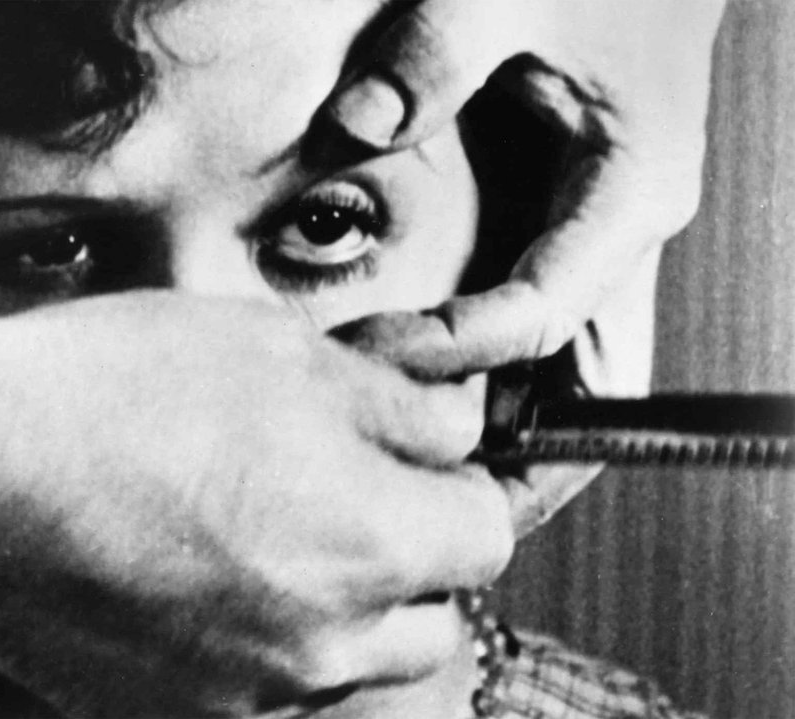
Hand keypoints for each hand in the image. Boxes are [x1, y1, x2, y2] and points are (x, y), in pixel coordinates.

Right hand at [0, 292, 508, 715]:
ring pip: (343, 660)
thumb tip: (452, 422)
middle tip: (338, 488)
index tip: (416, 452)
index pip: (485, 531)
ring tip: (251, 525)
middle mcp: (323, 645)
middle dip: (406, 554)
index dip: (454, 479)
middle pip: (428, 616)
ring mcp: (244, 692)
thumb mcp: (275, 350)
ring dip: (332, 603)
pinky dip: (251, 636)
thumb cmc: (105, 391)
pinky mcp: (170, 711)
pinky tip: (187, 568)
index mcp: (370, 544)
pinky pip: (257, 685)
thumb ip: (392, 399)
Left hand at [323, 0, 724, 376]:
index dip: (450, 346)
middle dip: (473, 402)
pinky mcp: (558, 210)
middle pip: (550, 354)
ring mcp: (592, 225)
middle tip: (372, 416)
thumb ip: (439, 52)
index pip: (538, 314)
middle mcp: (619, 228)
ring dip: (465, 375)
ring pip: (538, 339)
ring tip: (370, 396)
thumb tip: (356, 124)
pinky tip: (394, 343)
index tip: (361, 349)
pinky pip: (515, 294)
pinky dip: (463, 327)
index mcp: (631, 193)